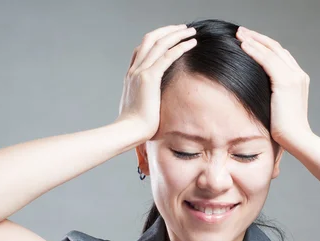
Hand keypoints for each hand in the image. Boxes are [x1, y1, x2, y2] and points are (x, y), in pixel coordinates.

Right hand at [116, 24, 196, 139]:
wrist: (128, 132)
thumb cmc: (135, 127)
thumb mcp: (139, 109)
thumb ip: (145, 101)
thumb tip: (154, 106)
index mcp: (131, 76)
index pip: (142, 50)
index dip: (156, 40)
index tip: (170, 38)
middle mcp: (134, 70)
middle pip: (149, 39)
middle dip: (167, 31)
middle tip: (182, 28)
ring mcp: (140, 72)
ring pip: (159, 43)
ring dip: (176, 34)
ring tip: (190, 31)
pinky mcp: (149, 78)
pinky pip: (167, 56)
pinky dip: (180, 47)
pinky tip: (191, 43)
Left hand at [235, 26, 312, 146]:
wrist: (297, 140)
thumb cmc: (285, 131)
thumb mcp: (278, 109)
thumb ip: (272, 97)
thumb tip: (255, 95)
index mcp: (298, 80)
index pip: (280, 55)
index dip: (265, 46)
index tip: (249, 41)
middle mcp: (298, 74)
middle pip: (276, 48)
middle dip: (258, 38)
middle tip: (241, 31)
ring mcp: (294, 77)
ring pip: (271, 51)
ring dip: (254, 40)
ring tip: (239, 34)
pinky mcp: (285, 82)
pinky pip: (267, 61)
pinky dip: (255, 51)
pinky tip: (243, 45)